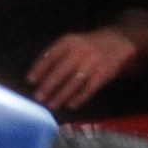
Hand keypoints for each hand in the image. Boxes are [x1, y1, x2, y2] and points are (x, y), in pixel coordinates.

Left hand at [28, 27, 143, 112]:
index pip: (51, 55)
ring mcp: (93, 63)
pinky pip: (90, 88)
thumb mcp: (72, 42)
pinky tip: (71, 105)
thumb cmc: (87, 45)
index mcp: (69, 42)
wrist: (117, 41)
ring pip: (74, 82)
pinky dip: (80, 98)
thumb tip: (39, 75)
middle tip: (39, 98)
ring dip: (62, 95)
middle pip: (61, 70)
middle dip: (49, 85)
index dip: (40, 68)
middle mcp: (80, 51)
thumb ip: (57, 54)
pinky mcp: (104, 73)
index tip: (30, 80)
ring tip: (52, 105)